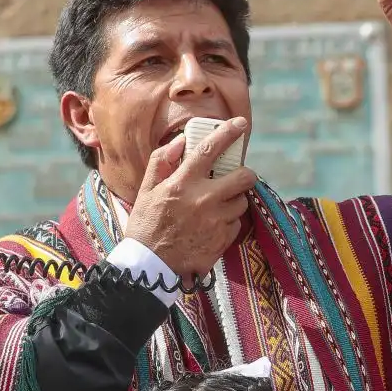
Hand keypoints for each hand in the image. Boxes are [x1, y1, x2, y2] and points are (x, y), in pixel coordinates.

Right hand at [122, 117, 255, 285]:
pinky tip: (212, 226)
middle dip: (245, 173)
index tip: (240, 124)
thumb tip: (181, 141)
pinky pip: (236, 224)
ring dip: (234, 200)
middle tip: (237, 176)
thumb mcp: (146, 190)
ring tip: (217, 206)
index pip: (210, 149)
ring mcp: (216, 221)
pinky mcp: (223, 240)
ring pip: (241, 202)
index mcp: (182, 183)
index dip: (228, 133)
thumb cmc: (146, 225)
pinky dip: (228, 222)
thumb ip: (162, 162)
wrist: (150, 266)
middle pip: (243, 177)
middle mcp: (203, 200)